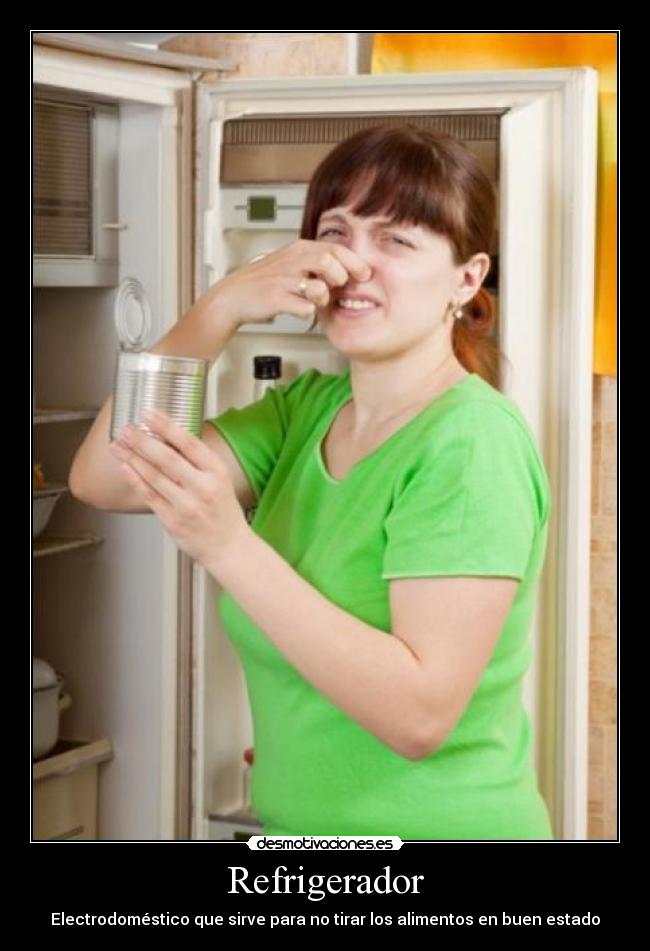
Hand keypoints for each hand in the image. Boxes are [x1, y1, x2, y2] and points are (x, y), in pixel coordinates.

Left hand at [109, 410, 248, 569]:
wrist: (228, 546)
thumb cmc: (223, 511)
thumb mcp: (220, 479)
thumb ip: (197, 461)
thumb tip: (168, 437)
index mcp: (216, 471)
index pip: (189, 443)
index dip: (166, 426)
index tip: (149, 414)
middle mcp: (202, 487)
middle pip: (167, 458)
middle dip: (142, 441)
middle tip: (126, 429)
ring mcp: (186, 505)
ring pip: (154, 476)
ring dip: (132, 458)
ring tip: (118, 445)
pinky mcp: (172, 520)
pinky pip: (149, 496)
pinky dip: (135, 479)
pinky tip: (125, 467)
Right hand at [210, 238, 371, 327]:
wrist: (233, 296)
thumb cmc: (265, 282)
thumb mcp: (291, 262)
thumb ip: (316, 263)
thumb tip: (346, 269)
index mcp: (299, 249)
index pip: (335, 248)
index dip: (354, 262)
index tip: (364, 274)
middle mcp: (292, 261)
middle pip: (329, 262)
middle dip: (340, 277)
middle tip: (338, 287)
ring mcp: (283, 280)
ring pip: (319, 285)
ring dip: (324, 296)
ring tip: (318, 300)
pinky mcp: (275, 299)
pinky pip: (303, 308)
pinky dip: (307, 312)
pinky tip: (301, 311)